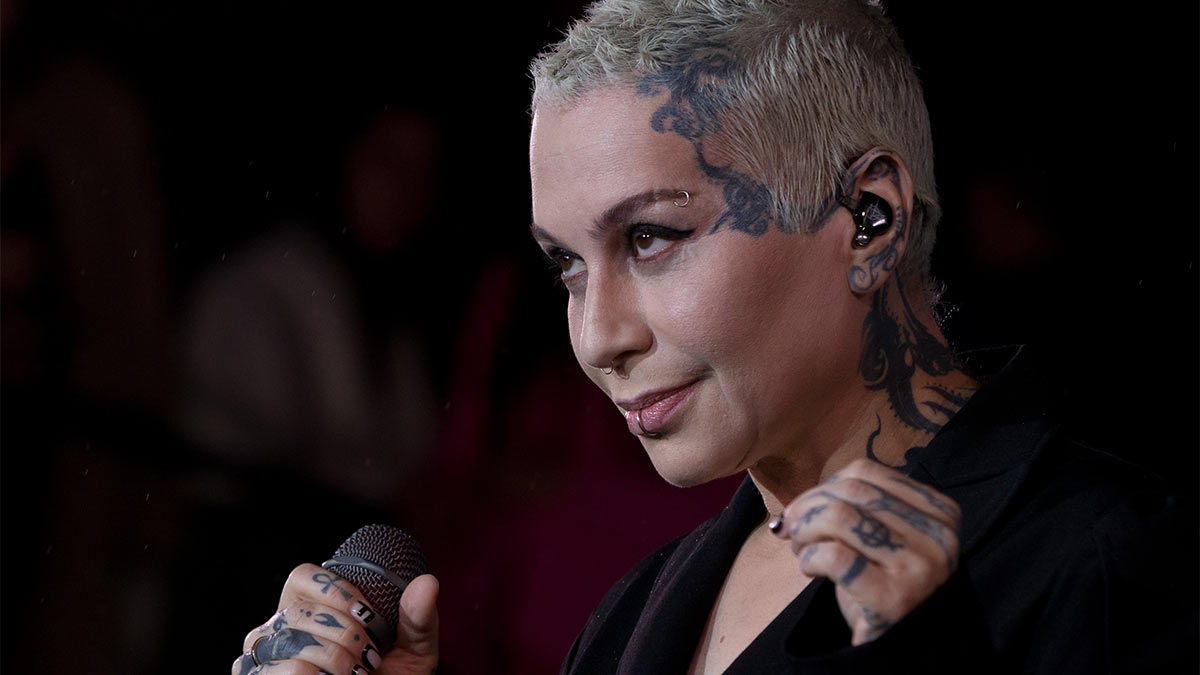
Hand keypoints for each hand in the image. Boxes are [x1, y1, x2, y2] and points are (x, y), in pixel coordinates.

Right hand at [231, 563, 438, 674]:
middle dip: (345, 633)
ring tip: (355, 674)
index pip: (304, 576)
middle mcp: (279, 628)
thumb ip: (418, 619)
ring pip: (292, 641)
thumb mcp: (412, 651)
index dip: (336, 591)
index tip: (369, 616)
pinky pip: (288, 669)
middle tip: (369, 657)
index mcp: (309, 607)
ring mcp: (266, 657)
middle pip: (300, 610)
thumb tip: (427, 582)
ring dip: (334, 659)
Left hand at [772, 458, 960, 644]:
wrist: (900, 645)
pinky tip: (809, 569)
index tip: (807, 507)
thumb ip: (854, 507)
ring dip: (805, 529)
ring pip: (840, 517)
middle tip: (793, 529)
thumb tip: (797, 501)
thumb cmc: (884, 584)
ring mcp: (919, 568)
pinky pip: (834, 555)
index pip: (866, 473)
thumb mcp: (883, 536)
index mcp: (940, 512)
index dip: (824, 485)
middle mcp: (938, 537)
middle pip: (850, 493)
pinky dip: (809, 557)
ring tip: (801, 548)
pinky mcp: (893, 598)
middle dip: (808, 507)